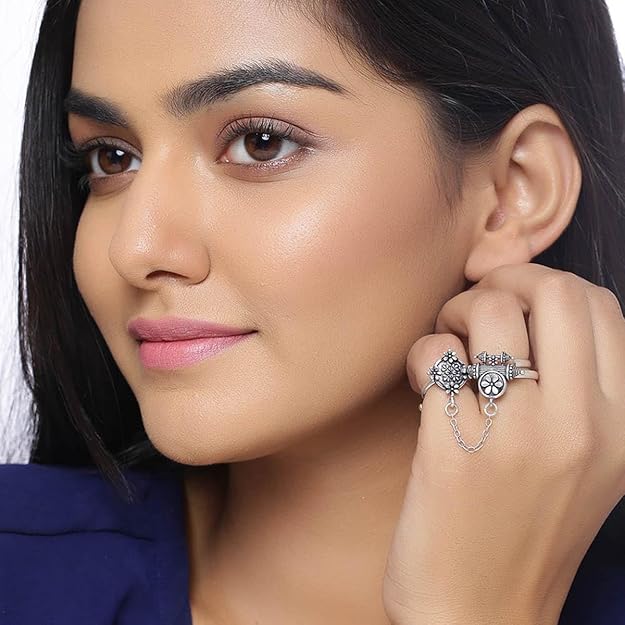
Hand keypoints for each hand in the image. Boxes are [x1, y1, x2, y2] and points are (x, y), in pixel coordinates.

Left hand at [382, 262, 624, 624]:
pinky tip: (424, 382)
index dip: (547, 283)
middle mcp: (580, 426)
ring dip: (456, 313)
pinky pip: (438, 354)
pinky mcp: (453, 448)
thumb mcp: (588, 464)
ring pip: (490, 311)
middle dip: (504, 281)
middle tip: (474, 311)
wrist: (478, 613)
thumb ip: (580, 388)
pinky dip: (423, 353)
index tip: (513, 297)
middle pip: (554, 291)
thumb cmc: (526, 528)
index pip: (601, 306)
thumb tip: (537, 307)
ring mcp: (517, 437)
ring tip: (447, 345)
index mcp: (621, 427)